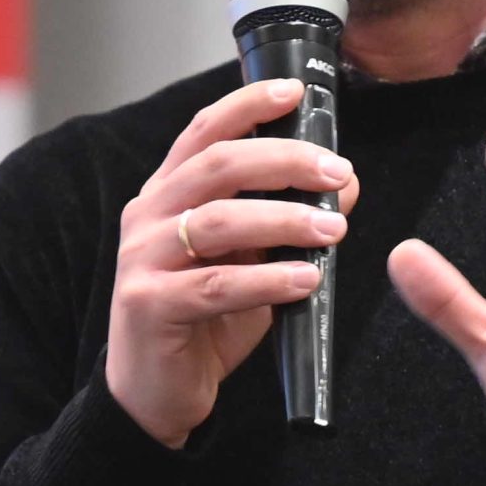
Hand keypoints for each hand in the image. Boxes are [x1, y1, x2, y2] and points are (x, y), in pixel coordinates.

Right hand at [107, 80, 358, 448]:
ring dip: (284, 219)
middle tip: (336, 172)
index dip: (248, 106)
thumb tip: (343, 184)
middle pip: (217, 167)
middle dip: (284, 161)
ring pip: (219, 222)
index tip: (295, 92)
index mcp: (166, 194)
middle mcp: (147, 216)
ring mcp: (142, 259)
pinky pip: (215, 285)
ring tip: (333, 228)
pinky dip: (267, 279)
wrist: (155, 393)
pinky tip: (305, 280)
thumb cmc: (203, 321)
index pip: (204, 132)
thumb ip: (286, 222)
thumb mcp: (252, 261)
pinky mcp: (147, 304)